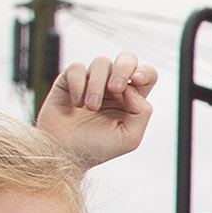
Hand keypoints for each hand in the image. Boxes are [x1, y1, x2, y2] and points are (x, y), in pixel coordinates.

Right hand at [36, 53, 158, 168]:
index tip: (135, 80)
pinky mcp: (69, 80)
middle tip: (115, 88)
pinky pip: (77, 68)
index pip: (147, 74)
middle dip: (123, 68)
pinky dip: (79, 84)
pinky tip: (76, 103)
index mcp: (132, 99)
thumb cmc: (97, 148)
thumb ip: (141, 113)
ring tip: (91, 108)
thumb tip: (133, 89)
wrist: (65, 154)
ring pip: (102, 62)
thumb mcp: (129, 137)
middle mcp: (113, 87)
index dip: (145, 72)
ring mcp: (91, 81)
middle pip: (127, 58)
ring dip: (97, 85)